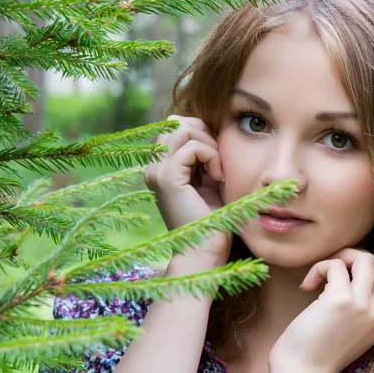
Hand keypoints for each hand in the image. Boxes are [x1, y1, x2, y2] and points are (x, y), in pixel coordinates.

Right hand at [144, 115, 230, 268]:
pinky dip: (212, 156)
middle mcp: (153, 167)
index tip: (218, 160)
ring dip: (210, 145)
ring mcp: (157, 171)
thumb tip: (202, 126)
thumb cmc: (213, 219)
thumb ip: (205, 155)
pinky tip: (218, 177)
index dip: (204, 134)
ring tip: (219, 171)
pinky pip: (192, 146)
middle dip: (206, 135)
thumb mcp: (210, 179)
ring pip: (183, 128)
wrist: (206, 251)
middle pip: (179, 123)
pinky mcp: (167, 178)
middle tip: (220, 164)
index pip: (178, 127)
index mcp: (161, 167)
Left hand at [269, 248, 373, 372]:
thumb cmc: (319, 348)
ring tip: (320, 273)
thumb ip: (362, 305)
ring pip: (364, 258)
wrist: (303, 371)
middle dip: (353, 257)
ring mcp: (363, 305)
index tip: (342, 275)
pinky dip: (319, 268)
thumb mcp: (353, 328)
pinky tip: (307, 286)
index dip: (365, 267)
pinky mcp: (341, 300)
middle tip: (330, 269)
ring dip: (339, 257)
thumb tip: (352, 270)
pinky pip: (335, 265)